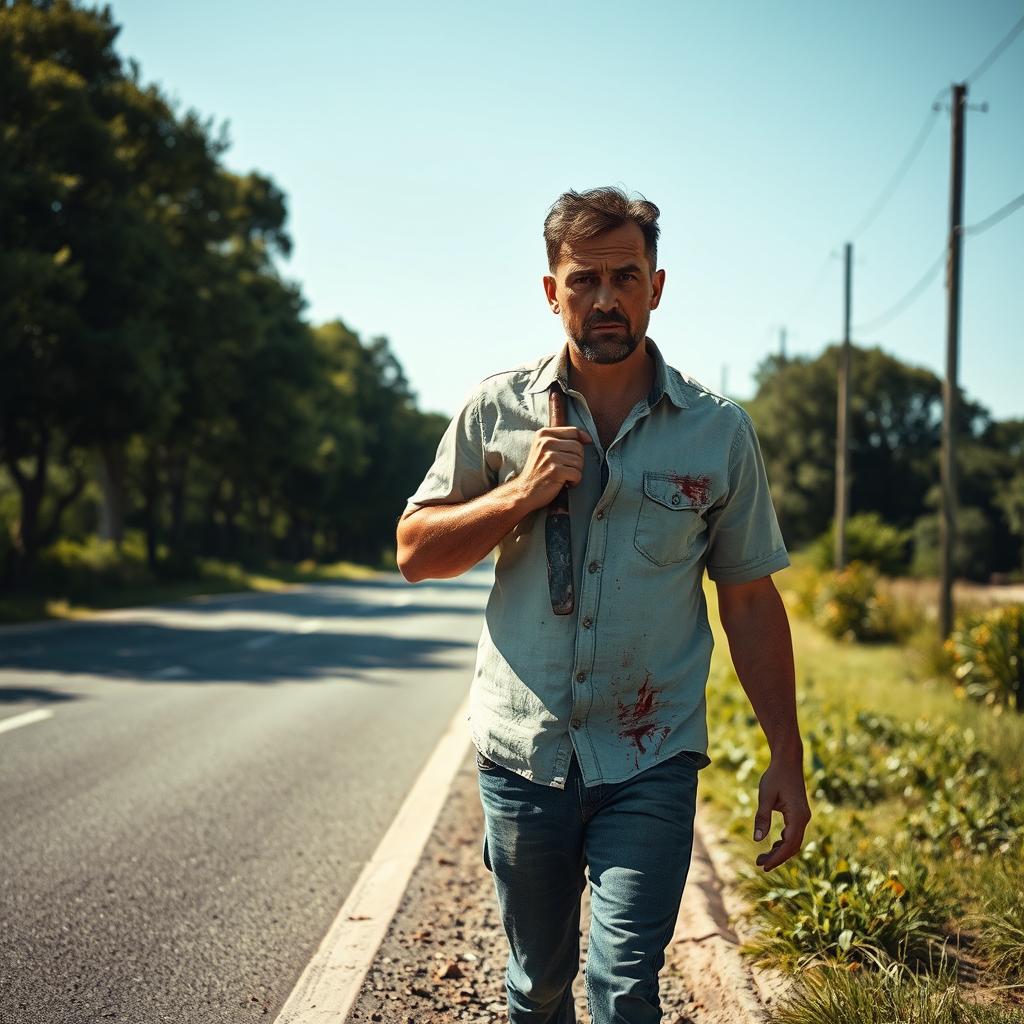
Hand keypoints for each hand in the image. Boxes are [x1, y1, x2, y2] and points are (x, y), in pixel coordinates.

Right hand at [514, 427, 591, 511]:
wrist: (524, 491)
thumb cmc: (537, 471)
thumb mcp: (543, 449)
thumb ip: (561, 439)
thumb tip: (587, 438)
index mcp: (543, 434)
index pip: (573, 431)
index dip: (582, 438)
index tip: (586, 445)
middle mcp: (546, 442)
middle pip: (578, 447)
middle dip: (577, 460)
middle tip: (566, 469)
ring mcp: (550, 456)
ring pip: (579, 461)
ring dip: (576, 472)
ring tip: (564, 476)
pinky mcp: (555, 471)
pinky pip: (577, 473)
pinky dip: (575, 481)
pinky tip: (565, 483)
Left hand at [752, 753, 810, 871]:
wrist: (788, 761)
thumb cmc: (775, 777)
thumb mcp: (765, 797)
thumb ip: (762, 818)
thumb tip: (757, 840)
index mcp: (797, 816)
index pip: (788, 845)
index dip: (777, 858)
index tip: (764, 866)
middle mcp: (803, 818)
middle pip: (793, 846)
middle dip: (777, 858)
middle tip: (760, 864)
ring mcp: (803, 816)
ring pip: (794, 841)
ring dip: (780, 851)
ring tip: (763, 858)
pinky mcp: (799, 813)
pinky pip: (793, 833)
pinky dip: (783, 842)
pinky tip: (772, 845)